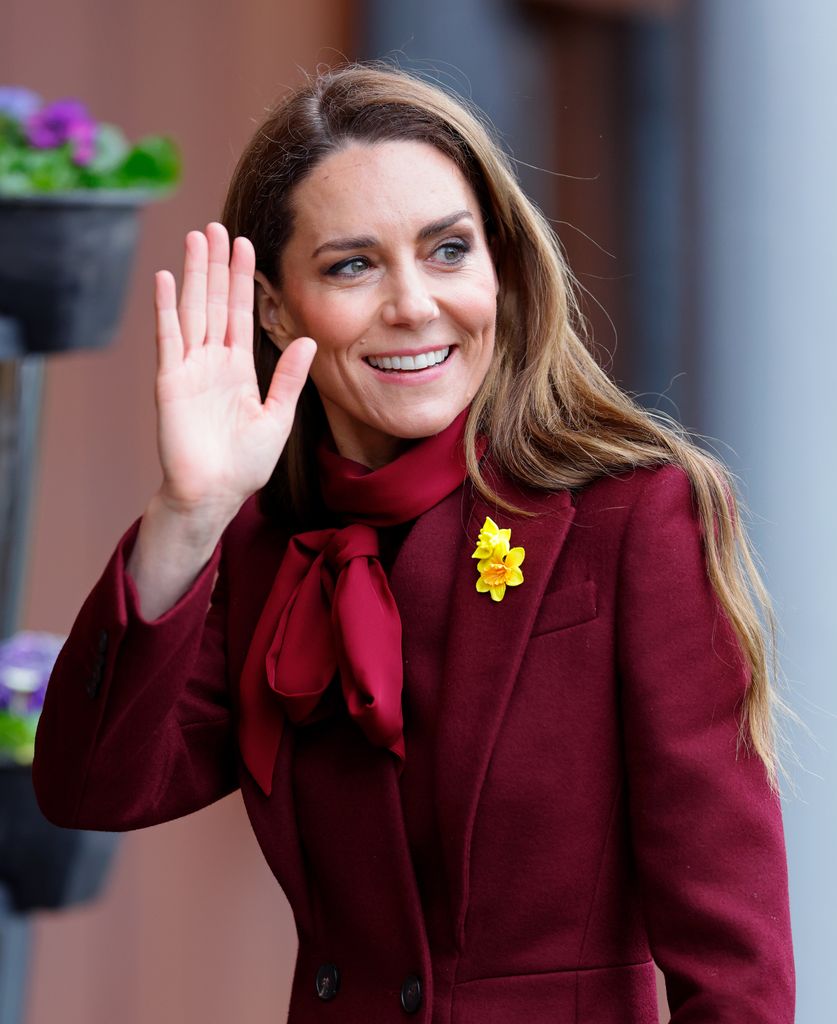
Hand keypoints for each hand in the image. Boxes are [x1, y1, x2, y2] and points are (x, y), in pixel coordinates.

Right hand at [152, 222, 314, 524]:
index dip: (243, 280)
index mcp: (238, 370)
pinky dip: (168, 308)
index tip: (246, 246)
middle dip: (217, 265)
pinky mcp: (170, 381)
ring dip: (195, 274)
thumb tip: (307, 340)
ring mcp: (189, 369)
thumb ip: (289, 379)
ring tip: (196, 238)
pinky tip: (168, 278)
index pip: (241, 315)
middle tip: (217, 226)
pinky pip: (169, 338)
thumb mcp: (277, 418)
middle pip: (215, 303)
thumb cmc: (245, 464)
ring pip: (193, 310)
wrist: (214, 494)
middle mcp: (212, 363)